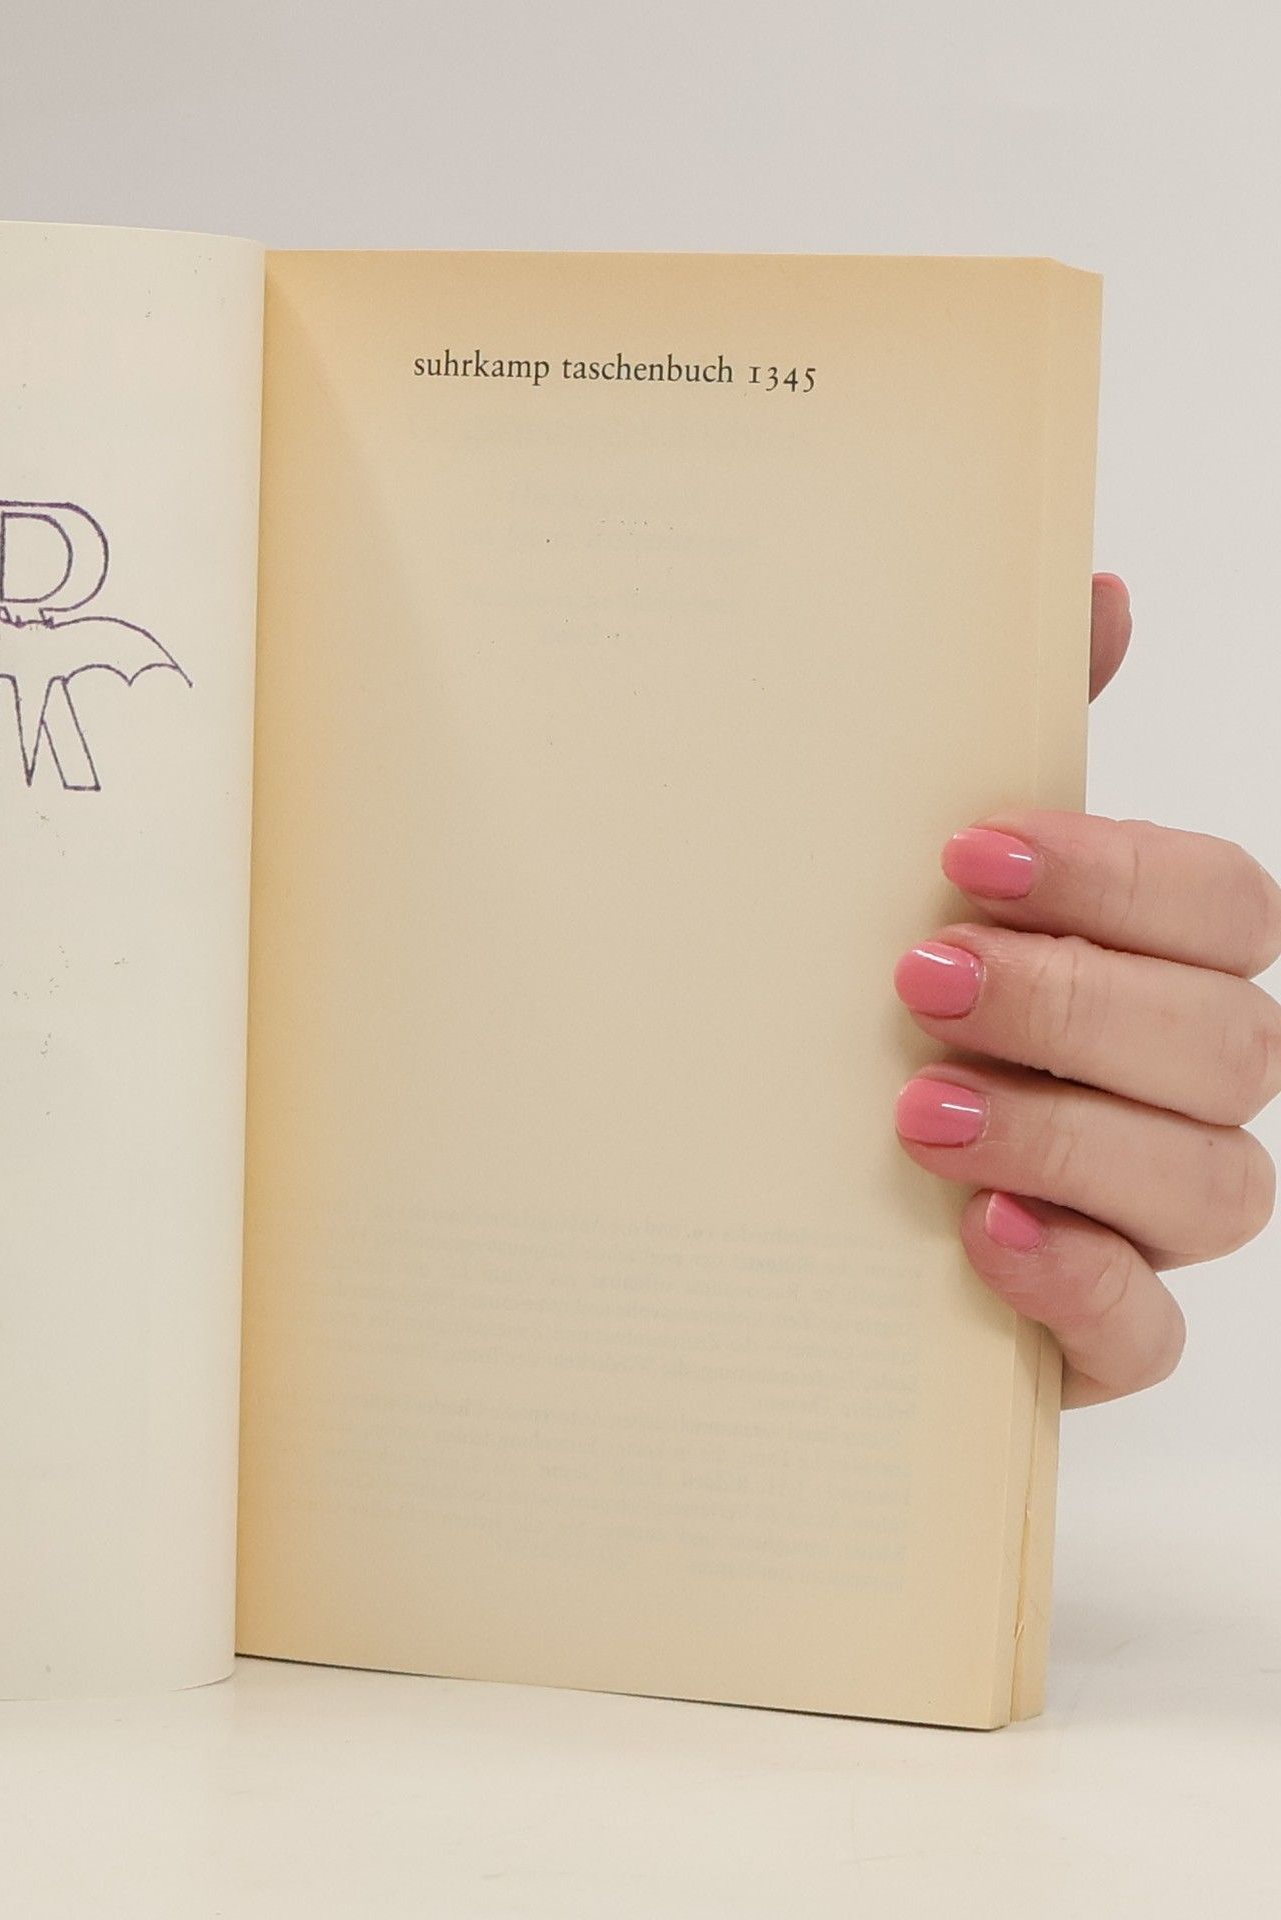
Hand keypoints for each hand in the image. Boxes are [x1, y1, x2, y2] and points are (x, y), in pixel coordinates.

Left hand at [894, 574, 1280, 1405]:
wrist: (758, 1182)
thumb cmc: (854, 1013)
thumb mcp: (898, 880)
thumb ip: (1004, 746)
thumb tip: (1098, 590)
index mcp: (1147, 970)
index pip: (1225, 908)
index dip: (1120, 878)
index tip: (964, 854)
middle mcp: (1175, 1091)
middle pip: (1229, 1042)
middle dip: (1075, 1004)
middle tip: (918, 980)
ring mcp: (1146, 1219)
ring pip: (1217, 1185)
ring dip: (1067, 1132)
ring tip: (915, 1110)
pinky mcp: (1097, 1331)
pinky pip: (1150, 1329)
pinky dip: (1079, 1278)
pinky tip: (983, 1230)